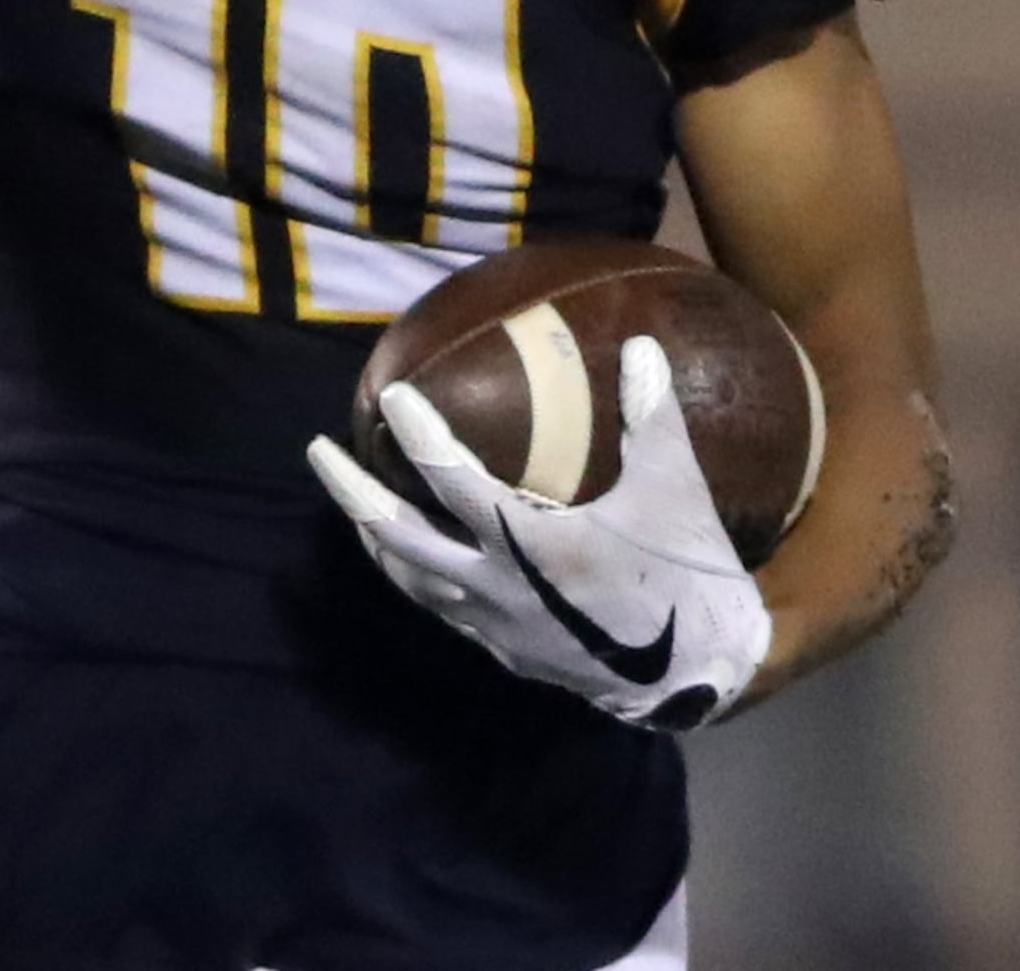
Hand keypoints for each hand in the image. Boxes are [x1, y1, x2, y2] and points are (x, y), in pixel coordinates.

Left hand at [307, 335, 772, 730]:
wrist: (701, 674)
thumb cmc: (686, 575)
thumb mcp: (675, 489)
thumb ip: (651, 417)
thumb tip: (639, 347)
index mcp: (528, 544)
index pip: (450, 480)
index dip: (418, 434)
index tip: (393, 399)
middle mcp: (495, 587)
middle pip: (398, 538)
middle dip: (352, 494)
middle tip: (318, 451)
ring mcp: (495, 625)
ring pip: (411, 581)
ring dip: (374, 538)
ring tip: (352, 504)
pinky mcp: (507, 651)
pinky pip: (442, 608)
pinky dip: (414, 575)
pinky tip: (414, 558)